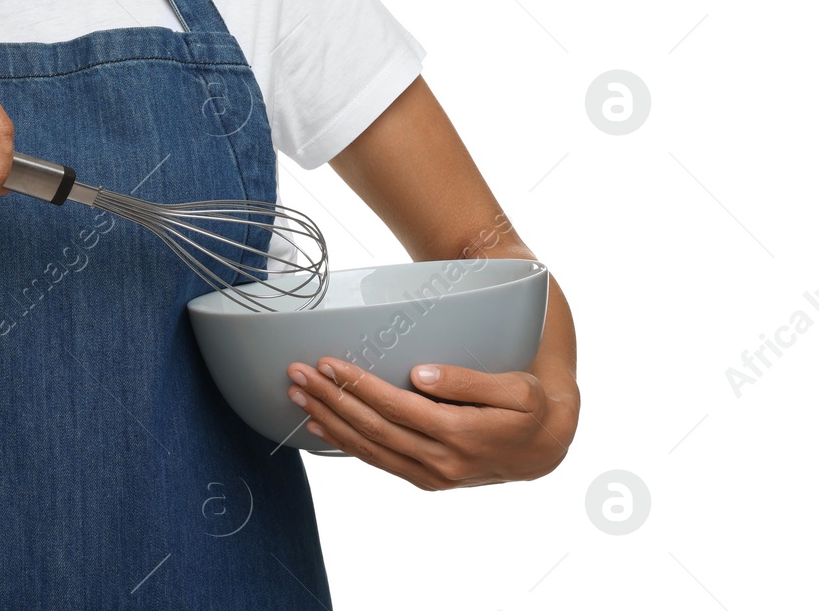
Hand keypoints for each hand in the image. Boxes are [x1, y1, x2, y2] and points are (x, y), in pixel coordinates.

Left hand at [284, 357, 573, 489]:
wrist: (545, 449)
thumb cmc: (530, 408)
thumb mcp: (515, 389)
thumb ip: (466, 381)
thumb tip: (418, 374)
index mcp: (462, 436)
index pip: (395, 408)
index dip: (358, 386)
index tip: (326, 362)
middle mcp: (442, 462)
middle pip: (373, 429)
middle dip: (331, 400)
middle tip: (296, 374)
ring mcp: (433, 475)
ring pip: (369, 449)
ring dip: (329, 421)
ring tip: (296, 395)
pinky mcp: (427, 479)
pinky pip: (379, 461)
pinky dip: (346, 443)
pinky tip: (319, 425)